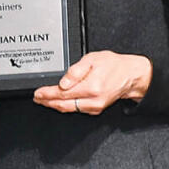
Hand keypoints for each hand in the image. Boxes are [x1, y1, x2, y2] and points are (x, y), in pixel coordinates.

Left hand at [32, 51, 151, 113]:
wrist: (131, 75)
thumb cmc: (114, 65)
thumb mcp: (93, 59)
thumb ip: (75, 71)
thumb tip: (62, 83)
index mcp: (91, 87)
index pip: (62, 94)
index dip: (47, 94)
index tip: (37, 93)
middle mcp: (93, 101)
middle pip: (63, 105)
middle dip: (47, 102)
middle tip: (37, 98)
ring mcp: (95, 107)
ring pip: (69, 109)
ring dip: (55, 105)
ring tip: (44, 100)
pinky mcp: (96, 109)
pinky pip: (76, 109)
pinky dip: (65, 106)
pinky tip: (58, 101)